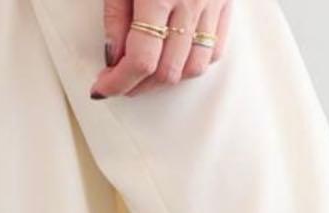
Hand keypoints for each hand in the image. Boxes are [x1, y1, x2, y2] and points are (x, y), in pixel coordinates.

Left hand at [91, 0, 231, 98]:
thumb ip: (116, 16)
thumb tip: (114, 59)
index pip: (141, 60)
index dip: (118, 82)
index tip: (102, 88)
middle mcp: (191, 2)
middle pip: (167, 71)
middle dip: (137, 85)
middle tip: (117, 81)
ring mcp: (213, 5)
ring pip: (193, 68)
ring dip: (164, 80)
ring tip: (144, 74)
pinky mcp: (226, 4)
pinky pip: (214, 51)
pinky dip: (192, 65)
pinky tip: (173, 60)